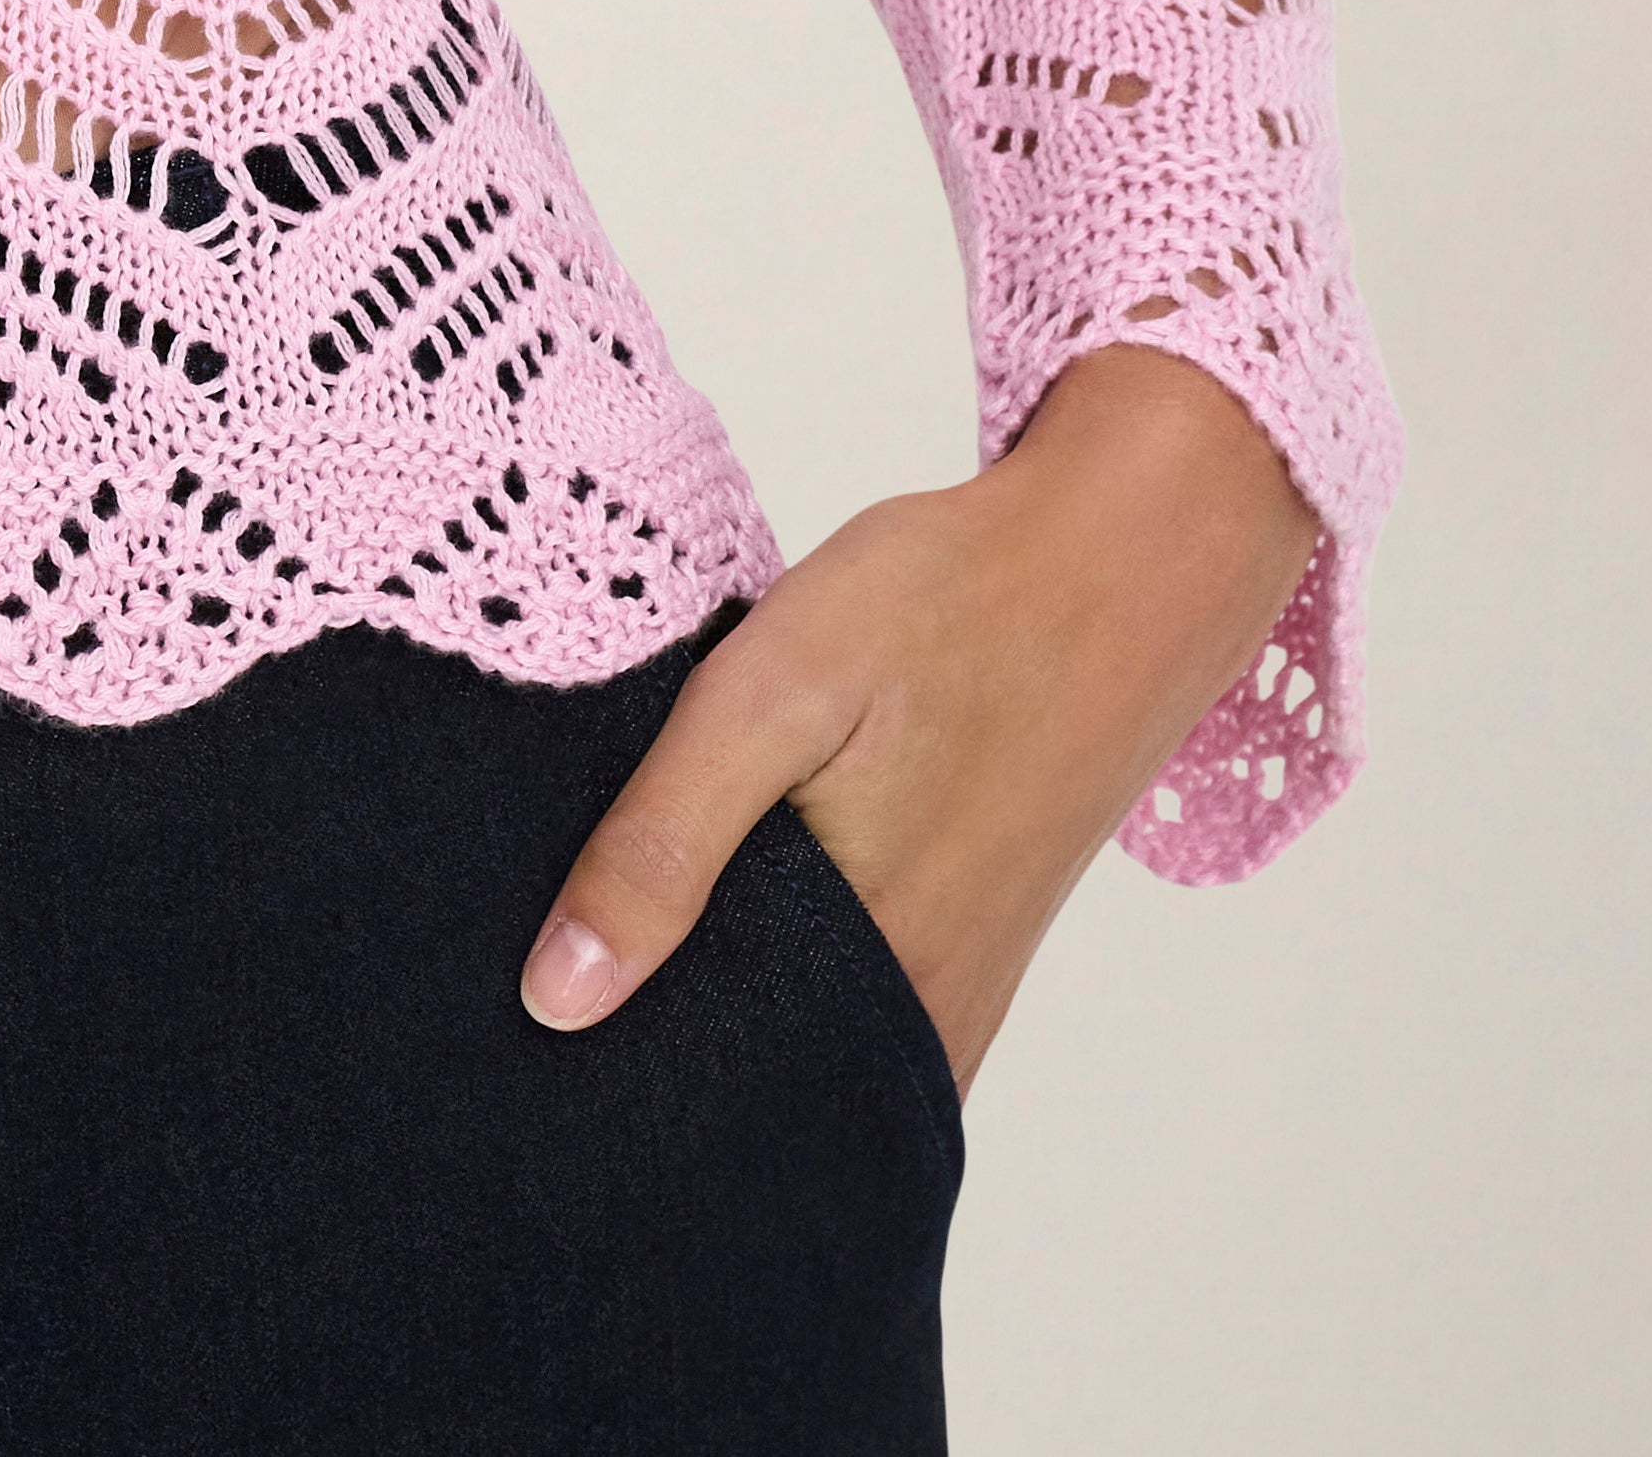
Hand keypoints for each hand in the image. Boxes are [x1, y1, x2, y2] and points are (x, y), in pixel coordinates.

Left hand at [517, 346, 1322, 1094]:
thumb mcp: (773, 691)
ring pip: (805, 1032)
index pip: (707, 1089)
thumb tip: (557, 998)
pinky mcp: (973, 940)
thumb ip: (667, 842)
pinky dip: (786, 952)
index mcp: (869, 977)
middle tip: (565, 945)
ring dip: (723, 983)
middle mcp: (924, 1017)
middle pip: (756, 1072)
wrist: (1120, 562)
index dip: (612, 1056)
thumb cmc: (946, 609)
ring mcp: (959, 985)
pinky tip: (734, 879)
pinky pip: (856, 993)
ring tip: (637, 903)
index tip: (532, 1011)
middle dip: (659, 1028)